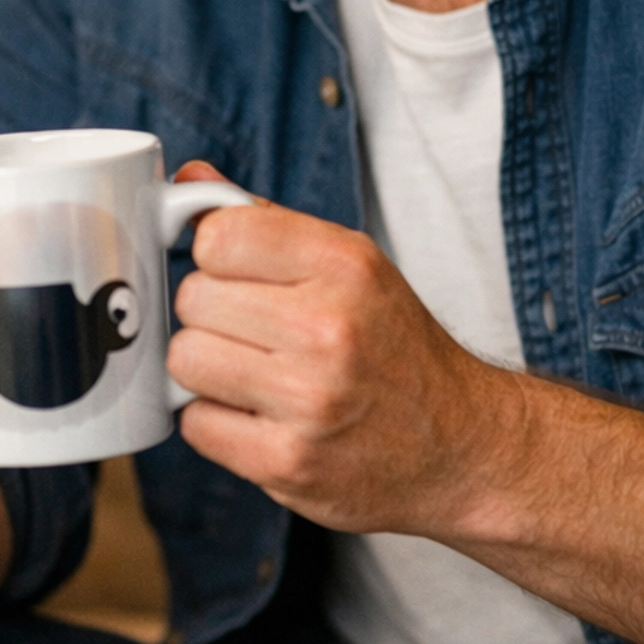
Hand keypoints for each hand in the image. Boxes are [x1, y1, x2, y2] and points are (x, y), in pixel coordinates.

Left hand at [167, 163, 497, 536]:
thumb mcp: (350, 265)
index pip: (217, 237)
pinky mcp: (288, 463)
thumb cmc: (393, 346)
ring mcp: (308, 401)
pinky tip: (262, 417)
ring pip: (184, 360)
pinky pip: (196, 424)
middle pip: (192, 299)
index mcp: (344, 265)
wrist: (459, 443)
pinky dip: (218, 422)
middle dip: (213, 315)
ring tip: (257, 375)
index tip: (238, 274)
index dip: (216, 256)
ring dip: (209, 370)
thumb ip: (266, 221)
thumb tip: (188, 180)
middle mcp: (329, 329)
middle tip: (258, 333)